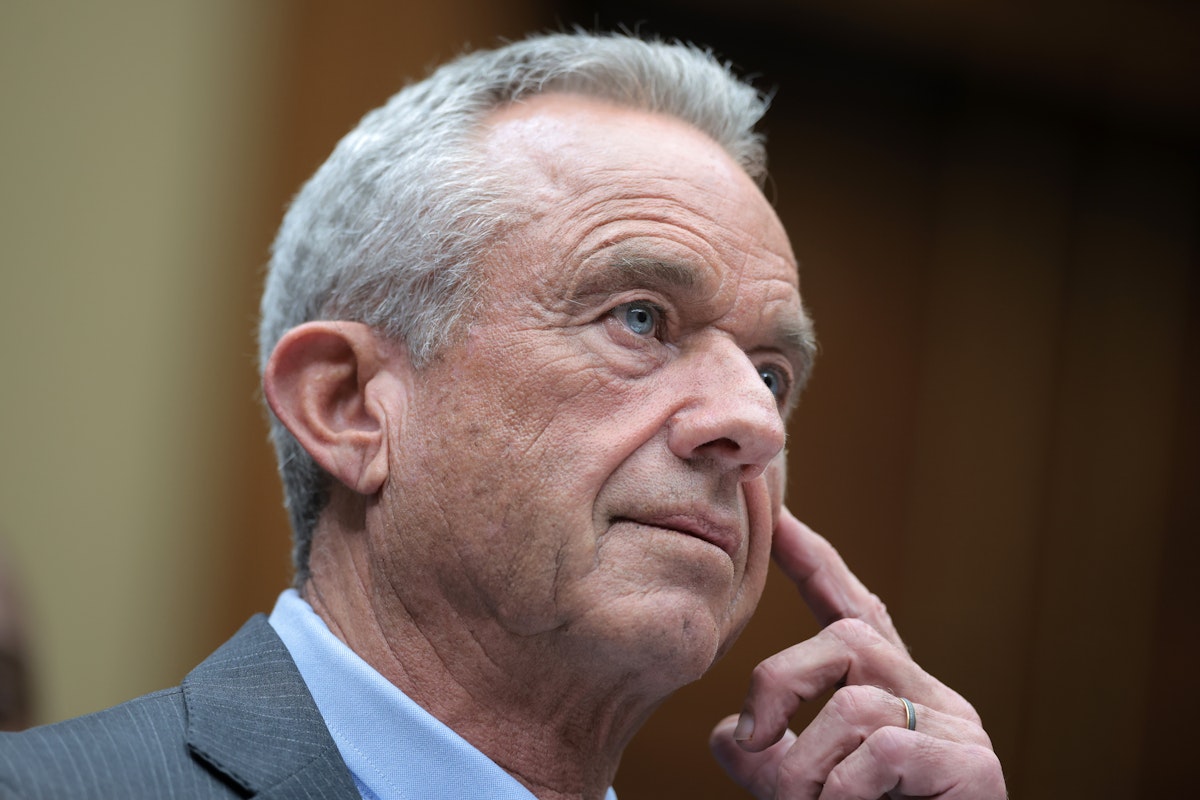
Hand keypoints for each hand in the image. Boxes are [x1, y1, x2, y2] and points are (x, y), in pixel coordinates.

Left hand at [709, 509, 1005, 798]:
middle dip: (779, 688)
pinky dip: (847, 793)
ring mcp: (959, 729)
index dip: (815, 560)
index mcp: (889, 693)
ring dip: (807, 769)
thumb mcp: (798, 791)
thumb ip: (766, 752)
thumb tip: (732, 734)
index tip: (780, 515)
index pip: (854, 608)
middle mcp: (932, 697)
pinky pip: (884, 748)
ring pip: (855, 703)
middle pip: (846, 636)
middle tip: (752, 747)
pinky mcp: (974, 767)